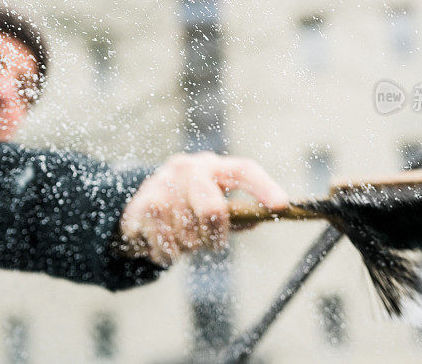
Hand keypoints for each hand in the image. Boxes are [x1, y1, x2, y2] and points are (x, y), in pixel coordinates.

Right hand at [119, 151, 288, 266]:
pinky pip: (165, 242)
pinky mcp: (142, 204)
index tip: (282, 206)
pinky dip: (170, 254)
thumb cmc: (188, 208)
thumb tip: (261, 219)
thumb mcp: (214, 205)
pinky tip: (168, 249)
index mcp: (213, 166)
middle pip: (213, 208)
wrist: (139, 209)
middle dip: (216, 235)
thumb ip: (238, 214)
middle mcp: (188, 168)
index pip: (244, 171)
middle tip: (215, 244)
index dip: (264, 187)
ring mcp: (163, 183)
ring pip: (188, 232)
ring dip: (190, 247)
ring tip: (185, 242)